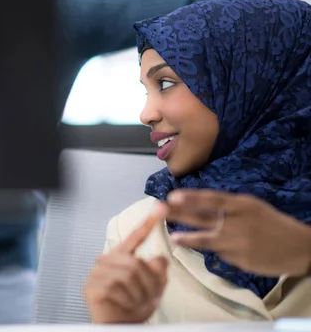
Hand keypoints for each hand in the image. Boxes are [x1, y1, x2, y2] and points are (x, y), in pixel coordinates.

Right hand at [84, 204, 168, 323]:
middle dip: (149, 284)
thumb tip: (159, 258)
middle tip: (146, 297)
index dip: (149, 222)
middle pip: (138, 262)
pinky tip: (123, 305)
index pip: (136, 237)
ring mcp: (97, 273)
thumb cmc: (133, 308)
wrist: (120, 328)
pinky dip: (128, 300)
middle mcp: (107, 261)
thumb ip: (158, 271)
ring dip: (140, 294)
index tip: (161, 207)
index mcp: (121, 257)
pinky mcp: (92, 286)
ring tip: (135, 302)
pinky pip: (118, 287)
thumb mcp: (154, 288)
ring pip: (130, 275)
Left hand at [165, 189, 310, 276]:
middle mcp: (239, 223)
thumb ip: (226, 206)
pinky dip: (215, 251)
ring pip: (207, 240)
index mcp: (242, 205)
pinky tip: (217, 249)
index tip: (172, 196)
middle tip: (160, 211)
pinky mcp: (241, 261)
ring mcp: (239, 243)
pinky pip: (221, 255)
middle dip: (179, 215)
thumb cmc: (271, 223)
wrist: (300, 247)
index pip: (212, 199)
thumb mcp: (251, 207)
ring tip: (174, 238)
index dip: (191, 198)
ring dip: (188, 239)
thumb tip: (197, 204)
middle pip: (203, 218)